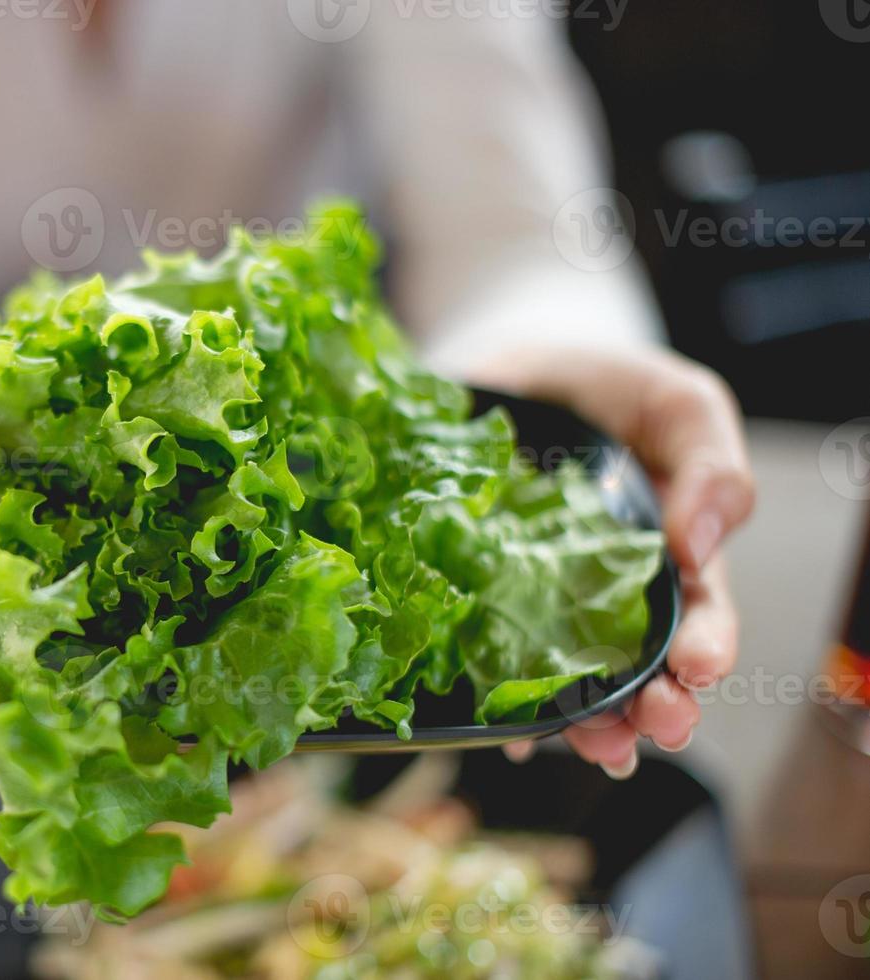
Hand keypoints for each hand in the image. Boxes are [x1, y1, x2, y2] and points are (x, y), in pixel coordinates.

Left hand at [467, 345, 754, 777]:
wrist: (508, 365)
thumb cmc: (606, 390)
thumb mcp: (675, 404)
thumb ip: (709, 462)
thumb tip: (703, 539)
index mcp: (667, 559)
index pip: (698, 616)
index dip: (706, 646)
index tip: (700, 667)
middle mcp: (605, 596)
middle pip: (638, 667)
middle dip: (654, 705)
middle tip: (659, 725)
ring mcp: (537, 604)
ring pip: (567, 680)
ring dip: (588, 723)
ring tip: (598, 746)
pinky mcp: (473, 599)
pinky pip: (485, 661)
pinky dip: (501, 703)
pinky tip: (508, 732)